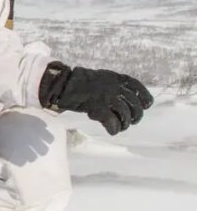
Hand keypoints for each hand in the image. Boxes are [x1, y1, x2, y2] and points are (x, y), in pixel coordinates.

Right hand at [38, 62, 153, 134]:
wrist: (64, 84)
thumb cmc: (79, 82)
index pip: (138, 89)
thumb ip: (114, 86)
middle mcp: (115, 88)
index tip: (145, 106)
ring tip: (121, 128)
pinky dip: (114, 129)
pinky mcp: (98, 108)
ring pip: (125, 114)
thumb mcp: (102, 78)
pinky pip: (112, 122)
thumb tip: (123, 100)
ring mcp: (107, 98)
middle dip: (135, 116)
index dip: (144, 99)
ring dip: (125, 124)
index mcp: (117, 79)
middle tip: (131, 122)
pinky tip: (113, 131)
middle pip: (134, 105)